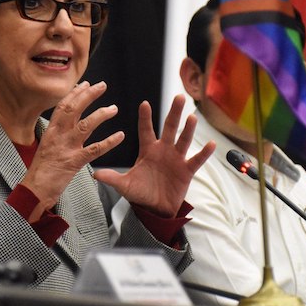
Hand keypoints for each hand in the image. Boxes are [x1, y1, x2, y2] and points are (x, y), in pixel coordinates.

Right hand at [20, 81, 124, 216]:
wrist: (35, 190)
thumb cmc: (41, 170)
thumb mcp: (46, 146)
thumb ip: (57, 133)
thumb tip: (66, 122)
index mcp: (51, 131)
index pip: (63, 106)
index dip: (75, 93)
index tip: (85, 83)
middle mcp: (58, 136)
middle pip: (74, 109)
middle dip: (88, 95)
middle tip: (102, 86)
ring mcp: (66, 148)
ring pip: (85, 125)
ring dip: (101, 115)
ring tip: (114, 108)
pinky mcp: (75, 162)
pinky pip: (95, 149)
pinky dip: (109, 142)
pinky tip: (120, 136)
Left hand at [93, 94, 213, 217]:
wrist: (155, 209)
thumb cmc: (140, 193)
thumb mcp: (125, 185)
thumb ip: (112, 178)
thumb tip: (95, 174)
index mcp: (147, 150)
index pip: (145, 130)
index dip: (145, 118)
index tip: (144, 103)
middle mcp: (163, 150)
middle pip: (169, 128)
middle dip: (173, 113)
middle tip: (179, 97)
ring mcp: (176, 159)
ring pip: (184, 140)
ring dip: (188, 130)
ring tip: (192, 117)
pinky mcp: (186, 171)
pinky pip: (196, 160)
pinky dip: (204, 153)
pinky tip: (211, 144)